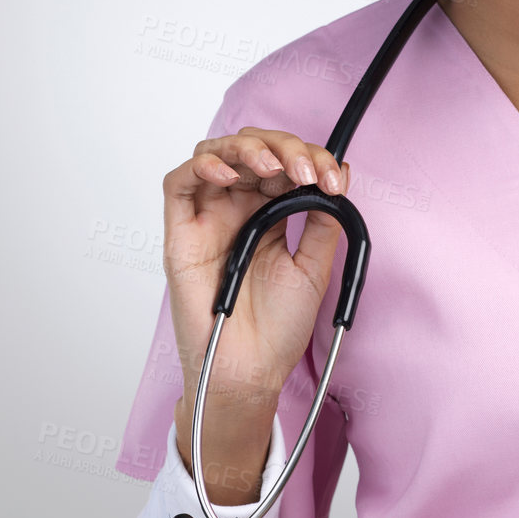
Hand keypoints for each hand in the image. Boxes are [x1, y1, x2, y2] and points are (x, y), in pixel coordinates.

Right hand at [162, 126, 349, 484]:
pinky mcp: (182, 233)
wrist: (251, 370)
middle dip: (286, 147)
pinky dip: (201, 165)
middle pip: (253, 150)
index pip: (286, 163)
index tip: (335, 179)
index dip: (312, 159)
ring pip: (216, 154)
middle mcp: (239, 208)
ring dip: (247, 148)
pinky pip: (178, 183)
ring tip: (274, 169)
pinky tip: (230, 174)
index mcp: (271, 213)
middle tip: (308, 172)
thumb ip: (323, 220)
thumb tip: (340, 172)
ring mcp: (209, 218)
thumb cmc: (278, 327)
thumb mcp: (315, 266)